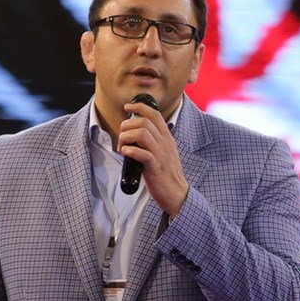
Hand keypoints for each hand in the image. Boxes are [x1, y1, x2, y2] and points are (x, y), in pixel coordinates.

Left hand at [119, 100, 188, 216]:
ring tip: (123, 147)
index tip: (127, 107)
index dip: (139, 106)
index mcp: (167, 138)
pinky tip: (126, 154)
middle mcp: (165, 143)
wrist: (177, 193)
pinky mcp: (156, 168)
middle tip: (122, 138)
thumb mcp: (163, 152)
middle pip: (144, 122)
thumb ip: (152, 141)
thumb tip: (134, 132)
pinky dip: (131, 151)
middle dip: (127, 126)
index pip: (154, 114)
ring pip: (142, 134)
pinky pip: (143, 154)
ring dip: (126, 138)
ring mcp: (161, 155)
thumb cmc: (166, 174)